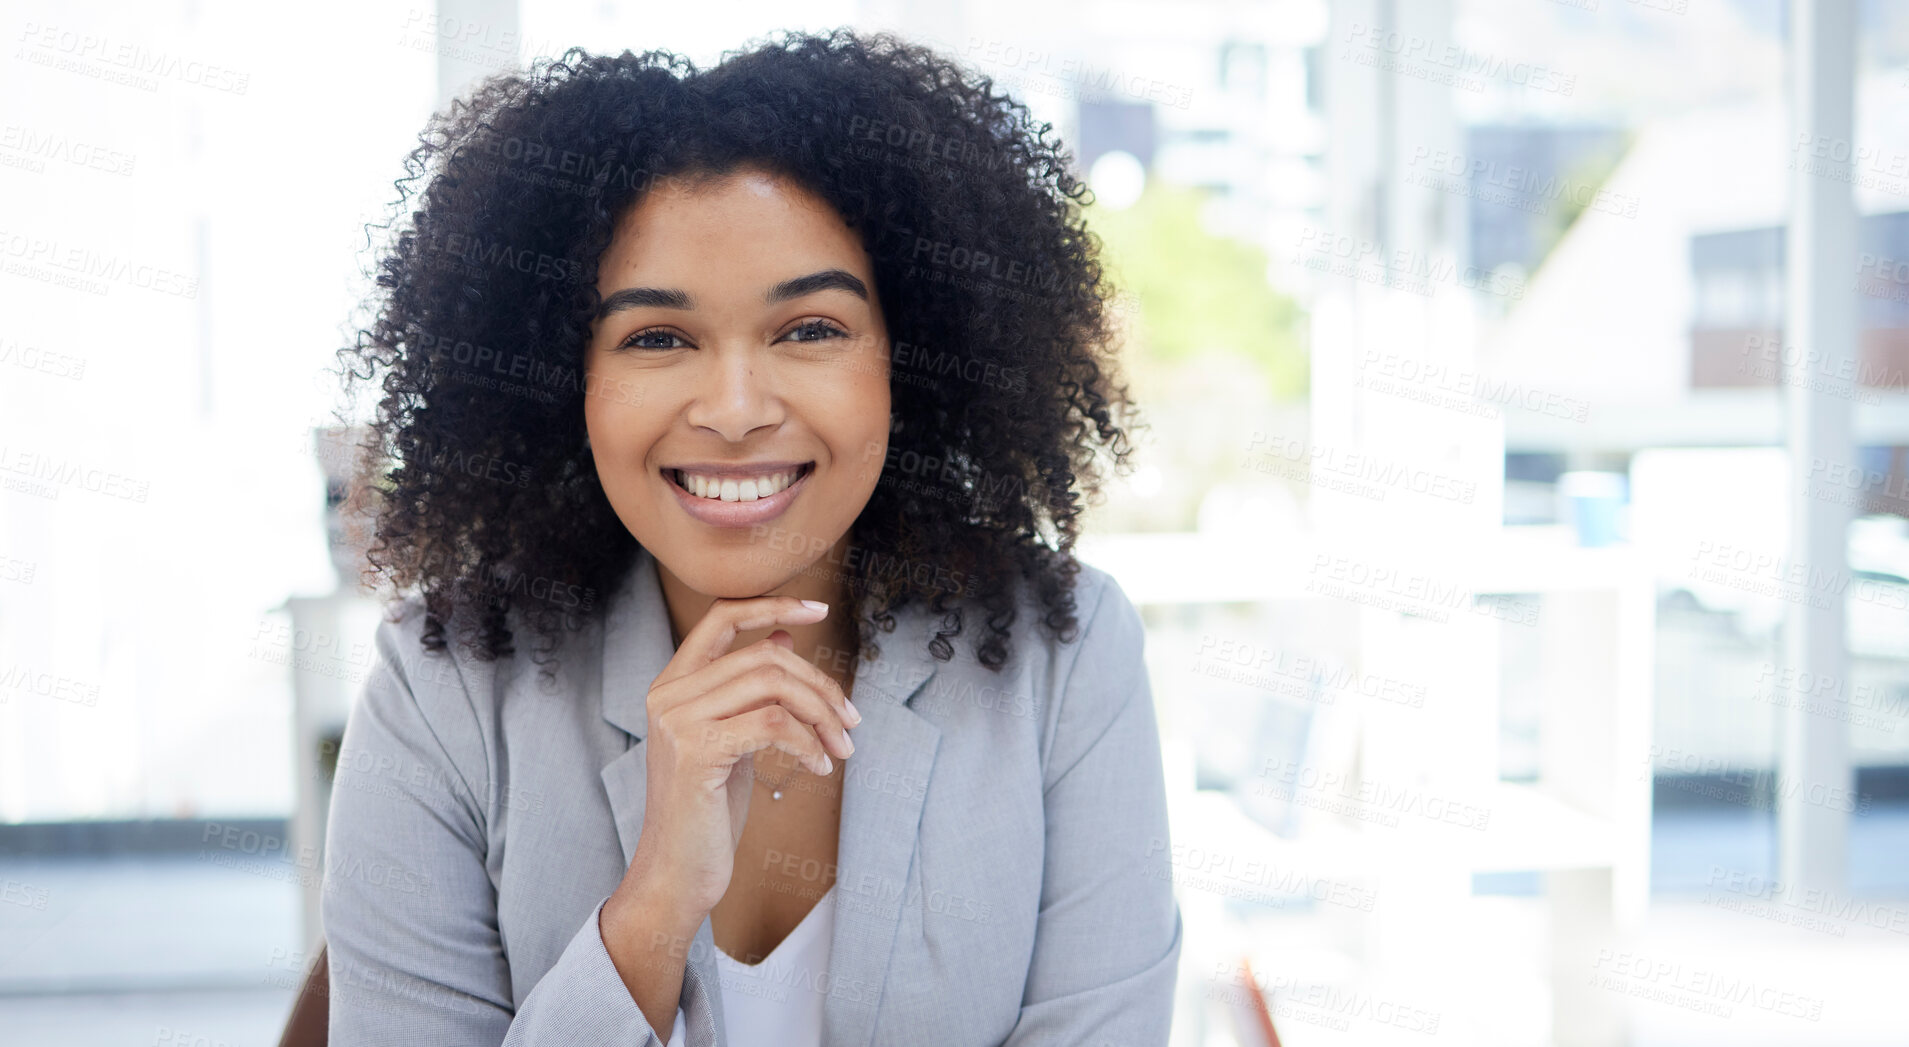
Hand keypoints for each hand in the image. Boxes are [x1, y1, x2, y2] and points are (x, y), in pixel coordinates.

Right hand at [615, 595, 860, 918]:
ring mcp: (678, 721)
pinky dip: (809, 742)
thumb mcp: (734, 738)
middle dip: (820, 685)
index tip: (819, 608)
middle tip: (850, 721)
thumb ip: (750, 689)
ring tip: (842, 748)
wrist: (677, 873)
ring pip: (773, 684)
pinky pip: (773, 724)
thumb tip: (785, 637)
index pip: (722, 617)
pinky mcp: (697, 752)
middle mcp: (668, 694)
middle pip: (764, 656)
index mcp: (673, 684)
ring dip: (822, 715)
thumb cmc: (708, 810)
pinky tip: (819, 768)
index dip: (773, 604)